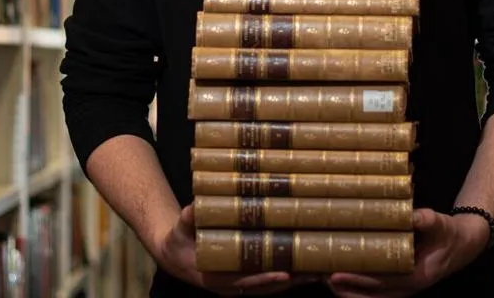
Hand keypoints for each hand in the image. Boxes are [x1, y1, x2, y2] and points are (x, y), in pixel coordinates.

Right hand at [156, 204, 317, 295]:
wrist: (175, 254)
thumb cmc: (178, 240)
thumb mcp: (180, 229)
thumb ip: (187, 219)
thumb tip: (194, 206)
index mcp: (216, 278)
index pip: (246, 282)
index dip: (265, 279)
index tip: (285, 274)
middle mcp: (232, 285)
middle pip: (266, 287)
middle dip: (291, 281)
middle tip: (315, 272)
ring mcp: (240, 282)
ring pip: (272, 285)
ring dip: (295, 278)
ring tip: (318, 268)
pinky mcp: (246, 275)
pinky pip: (269, 275)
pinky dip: (287, 271)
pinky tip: (304, 262)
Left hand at [325, 208, 490, 296]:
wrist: (462, 244)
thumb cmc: (448, 232)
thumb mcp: (439, 223)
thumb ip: (427, 220)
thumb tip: (412, 214)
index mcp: (417, 277)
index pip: (382, 282)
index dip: (359, 280)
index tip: (337, 273)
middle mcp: (408, 288)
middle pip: (373, 297)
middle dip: (348, 289)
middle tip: (324, 277)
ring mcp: (404, 288)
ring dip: (350, 292)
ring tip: (327, 280)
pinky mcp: (400, 283)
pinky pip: (377, 293)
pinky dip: (359, 290)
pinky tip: (343, 280)